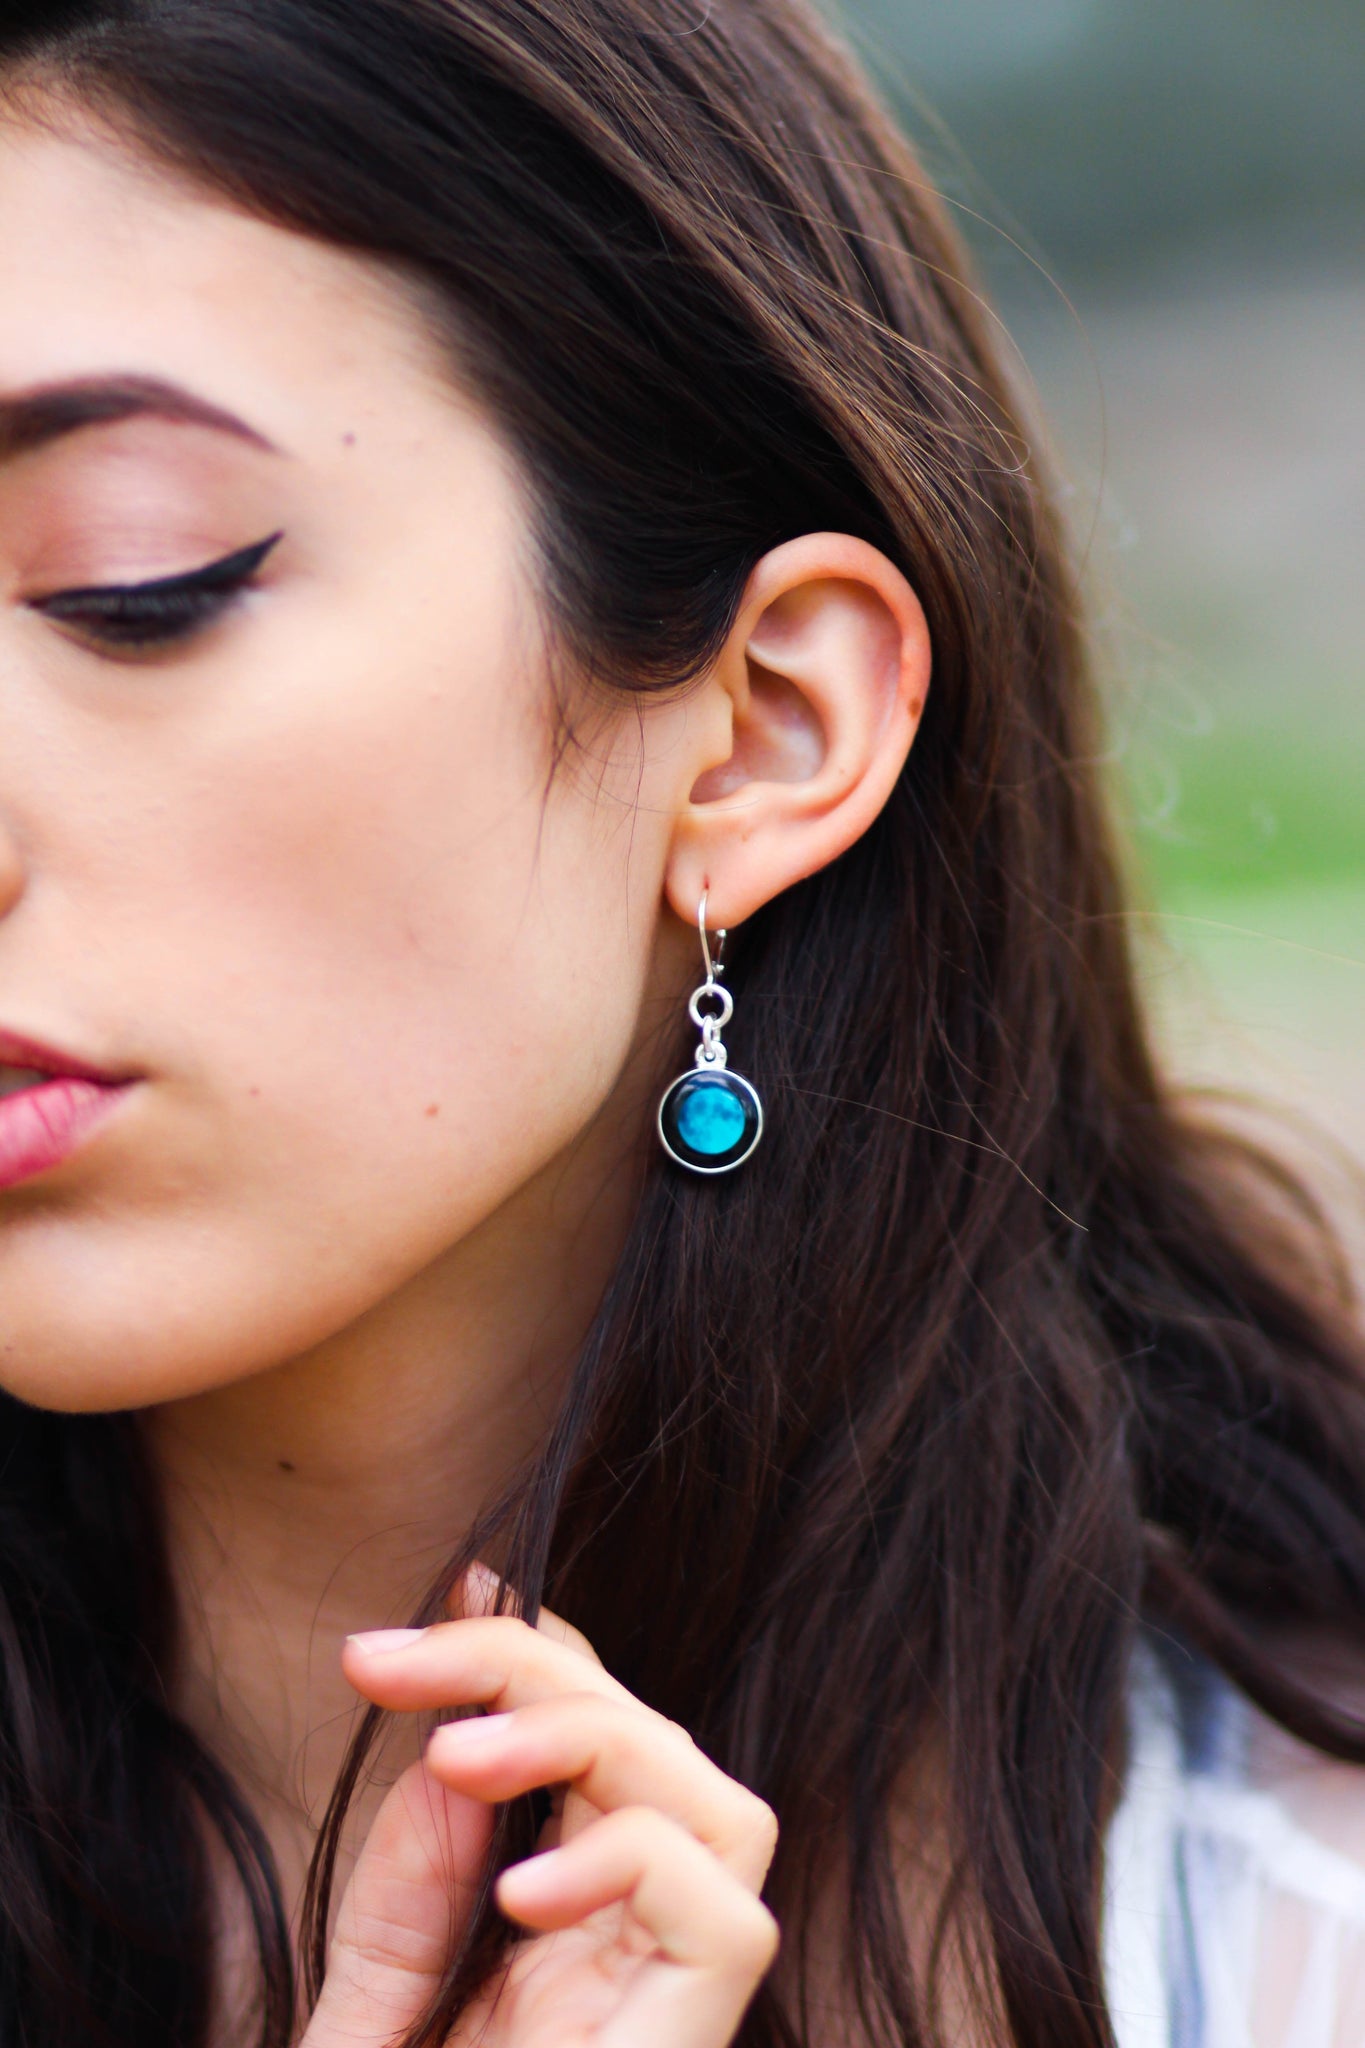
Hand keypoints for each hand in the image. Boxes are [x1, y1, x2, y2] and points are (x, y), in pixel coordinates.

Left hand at [302, 1569, 778, 2047]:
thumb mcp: (369, 2014)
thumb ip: (402, 1903)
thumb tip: (447, 1753)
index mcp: (576, 1928)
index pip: (598, 1737)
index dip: (536, 1648)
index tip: (454, 1588)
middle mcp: (640, 1947)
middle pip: (647, 1742)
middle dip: (521, 1663)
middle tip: (387, 1663)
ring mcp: (677, 1992)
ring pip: (710, 1800)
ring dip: (582, 1735)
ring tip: (456, 1756)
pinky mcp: (697, 2034)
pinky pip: (721, 1910)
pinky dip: (629, 1863)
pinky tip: (519, 1896)